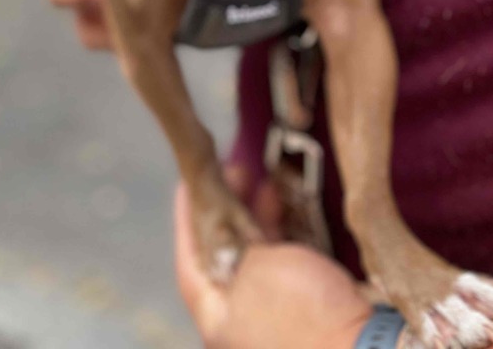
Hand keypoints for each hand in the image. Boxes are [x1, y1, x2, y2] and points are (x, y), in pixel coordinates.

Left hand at [174, 168, 372, 348]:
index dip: (187, 219)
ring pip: (256, 256)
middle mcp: (241, 320)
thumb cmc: (302, 312)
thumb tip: (227, 234)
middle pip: (224, 256)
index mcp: (218, 318)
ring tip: (262, 181)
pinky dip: (280, 234)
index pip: (190, 262)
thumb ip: (232, 244)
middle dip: (227, 211)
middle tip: (233, 173)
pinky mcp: (306, 309)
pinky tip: (286, 208)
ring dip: (255, 217)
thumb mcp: (257, 267)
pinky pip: (283, 262)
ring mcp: (274, 316)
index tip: (189, 183)